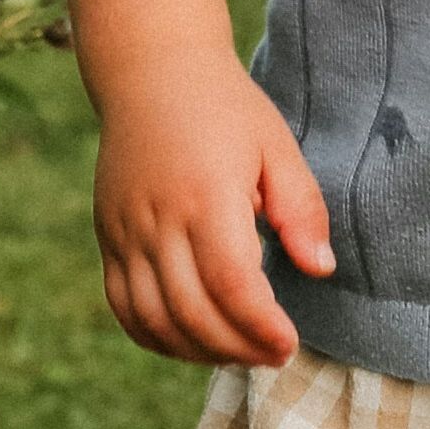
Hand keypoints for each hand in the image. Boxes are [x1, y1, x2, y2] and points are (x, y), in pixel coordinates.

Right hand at [91, 46, 335, 364]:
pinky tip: (192, 342)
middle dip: (237, 348)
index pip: (231, 283)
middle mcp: (158, 218)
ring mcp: (125, 231)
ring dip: (197, 351)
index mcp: (206, 195)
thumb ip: (300, 210)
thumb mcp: (277, 147)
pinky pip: (123, 306)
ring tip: (238, 352)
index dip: (260, 326)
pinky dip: (155, 337)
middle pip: (192, 311)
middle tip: (273, 356)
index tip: (289, 344)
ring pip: (153, 318)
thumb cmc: (226, 109)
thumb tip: (320, 268)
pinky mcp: (108, 237)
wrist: (152, 72)